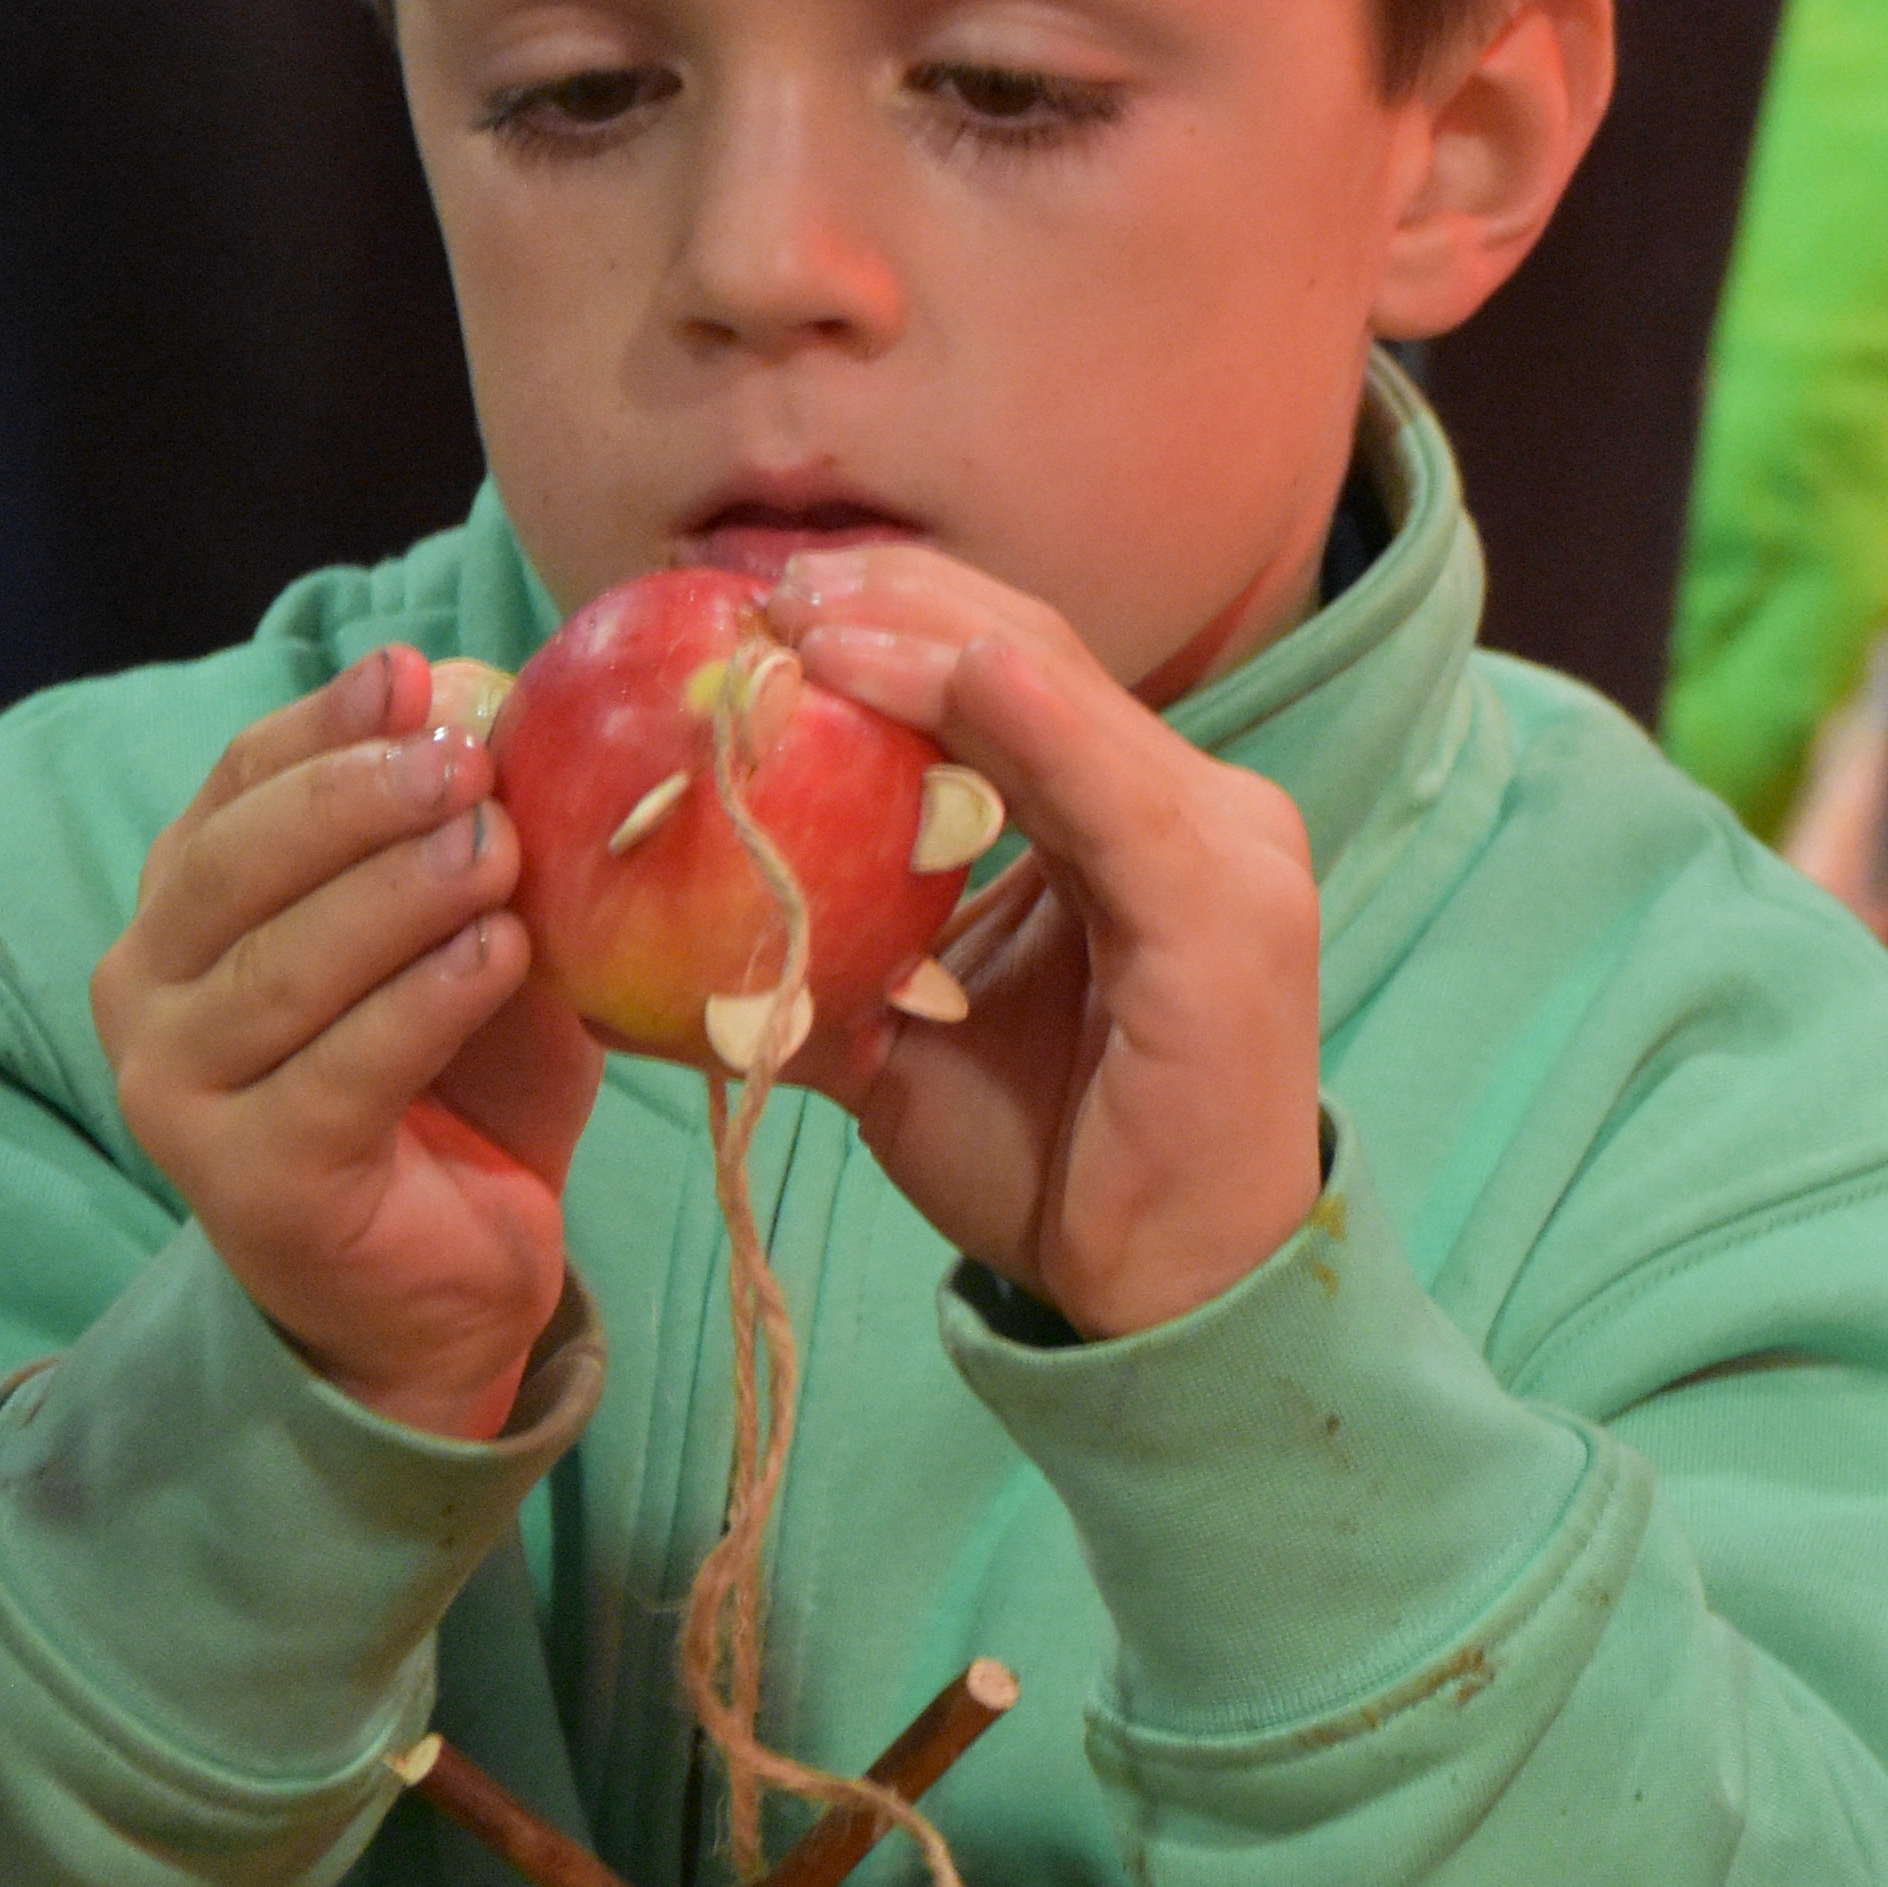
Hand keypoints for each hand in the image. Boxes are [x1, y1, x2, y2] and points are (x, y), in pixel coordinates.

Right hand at [97, 651, 601, 1438]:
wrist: (448, 1281)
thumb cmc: (457, 1088)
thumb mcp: (468, 939)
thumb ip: (466, 842)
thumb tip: (493, 706)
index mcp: (188, 911)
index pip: (234, 788)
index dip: (321, 728)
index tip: (412, 677)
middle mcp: (150, 992)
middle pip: (236, 867)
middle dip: (356, 801)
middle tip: (468, 760)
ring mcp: (180, 1092)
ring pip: (280, 969)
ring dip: (395, 897)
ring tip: (496, 850)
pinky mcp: (247, 1181)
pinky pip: (336, 1074)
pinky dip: (421, 1006)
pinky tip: (497, 958)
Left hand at [755, 544, 1324, 1336]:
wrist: (1171, 1300)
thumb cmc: (1057, 1173)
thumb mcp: (909, 1046)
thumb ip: (828, 963)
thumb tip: (660, 934)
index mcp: (1141, 824)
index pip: (1006, 674)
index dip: (885, 618)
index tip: (751, 599)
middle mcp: (1202, 812)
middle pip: (1032, 653)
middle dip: (890, 600)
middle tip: (752, 586)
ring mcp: (1227, 855)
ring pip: (1062, 697)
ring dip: (926, 641)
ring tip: (802, 617)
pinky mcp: (1226, 917)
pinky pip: (1114, 798)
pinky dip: (1027, 725)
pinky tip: (944, 669)